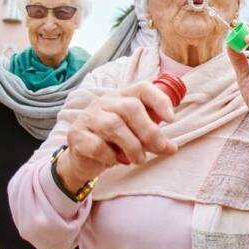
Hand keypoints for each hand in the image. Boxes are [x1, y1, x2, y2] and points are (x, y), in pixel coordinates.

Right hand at [56, 82, 177, 191]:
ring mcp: (88, 117)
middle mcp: (104, 103)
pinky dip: (110, 156)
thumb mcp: (136, 137)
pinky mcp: (76, 135)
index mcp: (122, 97)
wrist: (83, 160)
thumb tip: (172, 148)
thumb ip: (154, 138)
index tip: (171, 119)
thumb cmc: (114, 143)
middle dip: (149, 131)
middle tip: (158, 148)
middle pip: (130, 107)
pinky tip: (114, 161)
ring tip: (138, 159)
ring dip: (132, 146)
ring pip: (114, 125)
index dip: (160, 100)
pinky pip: (96, 144)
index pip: (143, 88)